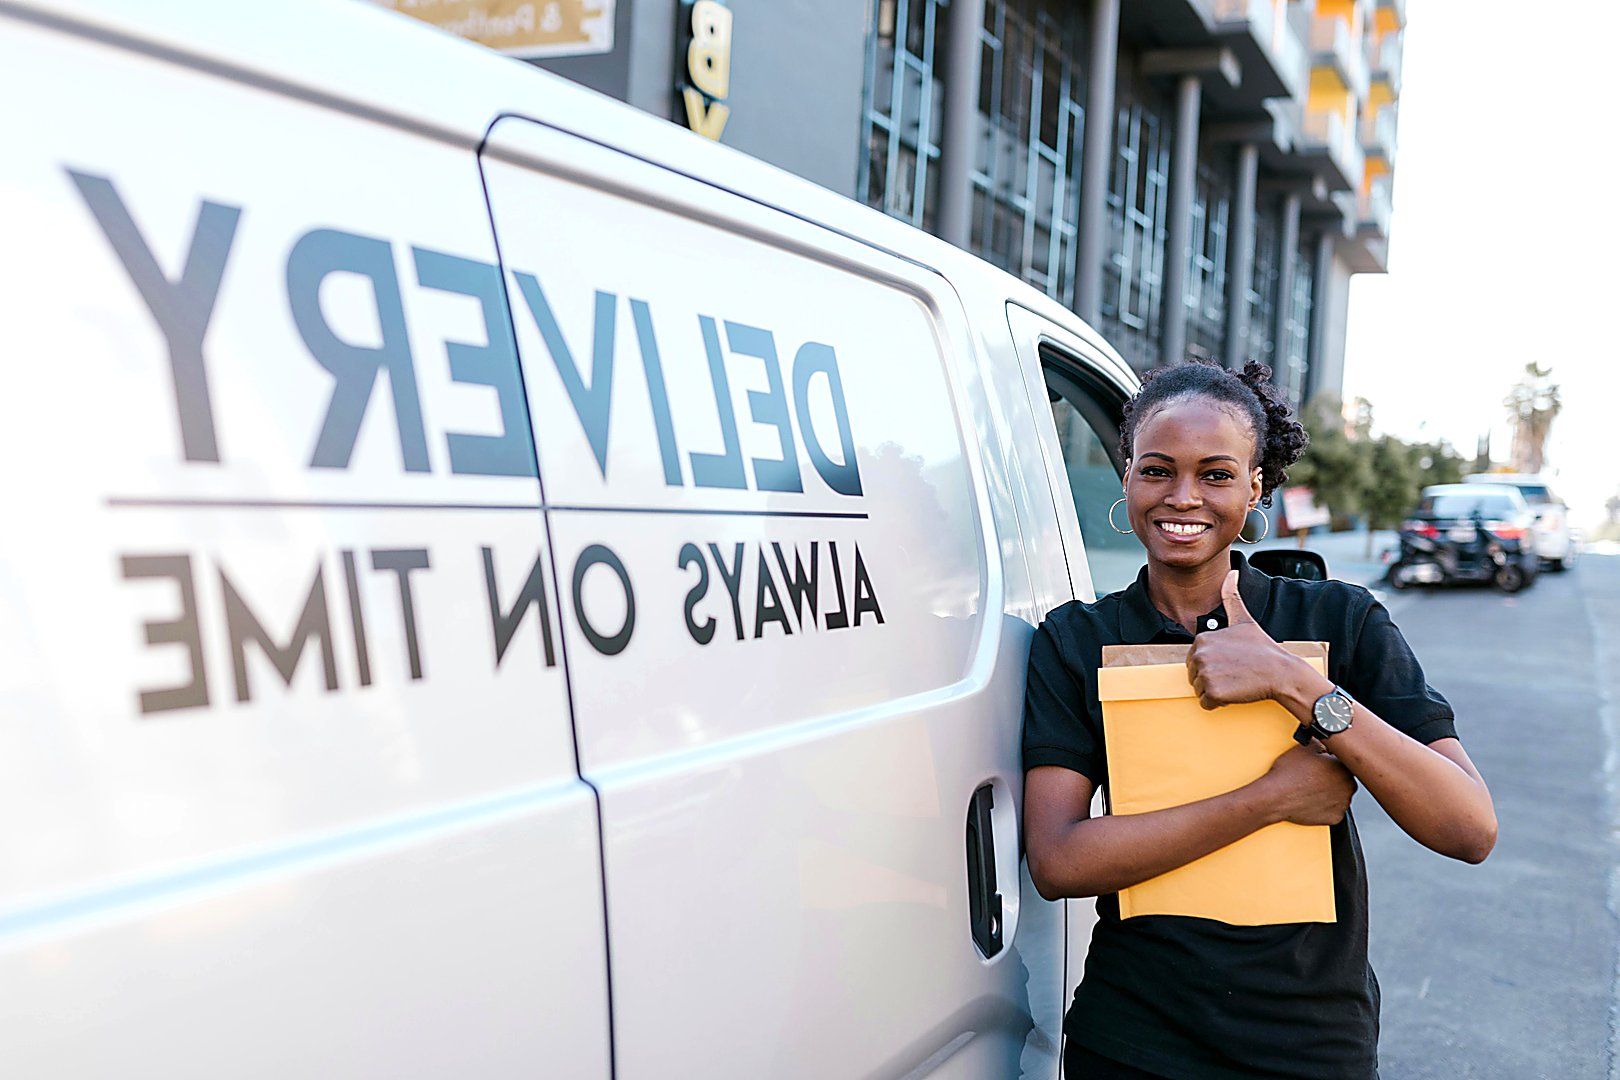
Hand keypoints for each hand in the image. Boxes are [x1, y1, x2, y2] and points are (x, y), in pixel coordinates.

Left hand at [1187, 570, 1303, 709]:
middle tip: (1235, 672)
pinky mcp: (1213, 692)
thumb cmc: (1264, 649)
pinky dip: (1218, 703)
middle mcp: (1199, 655)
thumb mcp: (1244, 619)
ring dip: (1216, 690)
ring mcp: (1205, 674)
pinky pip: (1206, 703)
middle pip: (1194, 675)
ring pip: (1200, 689)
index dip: (1214, 663)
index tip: (1232, 660)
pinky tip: (1235, 692)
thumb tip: (1231, 573)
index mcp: (1202, 638)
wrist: (1282, 673)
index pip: (1195, 659)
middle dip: (1212, 677)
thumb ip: (1231, 596)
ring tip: (1236, 681)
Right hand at [1258, 744, 1356, 826]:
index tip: (1323, 762)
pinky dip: (1325, 805)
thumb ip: (1323, 741)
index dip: (1332, 760)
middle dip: (1332, 776)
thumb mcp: (1305, 747)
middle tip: (1314, 774)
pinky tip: (1312, 798)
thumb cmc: (1288, 774)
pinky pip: (1333, 809)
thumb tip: (1326, 740)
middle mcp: (1348, 787)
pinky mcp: (1335, 818)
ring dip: (1330, 791)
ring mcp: (1343, 804)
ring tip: (1311, 786)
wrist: (1275, 797)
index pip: (1344, 761)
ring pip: (1340, 794)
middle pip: (1344, 778)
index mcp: (1344, 768)